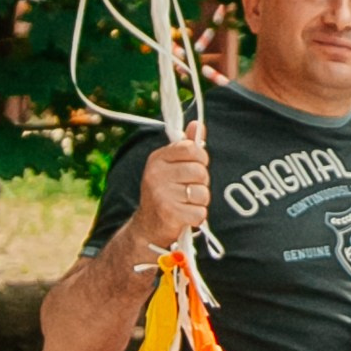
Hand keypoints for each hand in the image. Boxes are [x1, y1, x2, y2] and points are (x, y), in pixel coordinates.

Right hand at [134, 132, 209, 254]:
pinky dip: (197, 217)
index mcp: (157, 159)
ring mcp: (161, 194)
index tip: (195, 166)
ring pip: (203, 193)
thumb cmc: (164, 192)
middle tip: (189, 190)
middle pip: (200, 171)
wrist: (147, 226)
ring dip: (200, 201)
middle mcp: (156, 174)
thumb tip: (197, 124)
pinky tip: (185, 216)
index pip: (191, 148)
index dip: (200, 158)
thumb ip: (186, 146)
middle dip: (201, 183)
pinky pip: (200, 212)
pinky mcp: (169, 214)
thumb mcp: (171, 166)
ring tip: (186, 203)